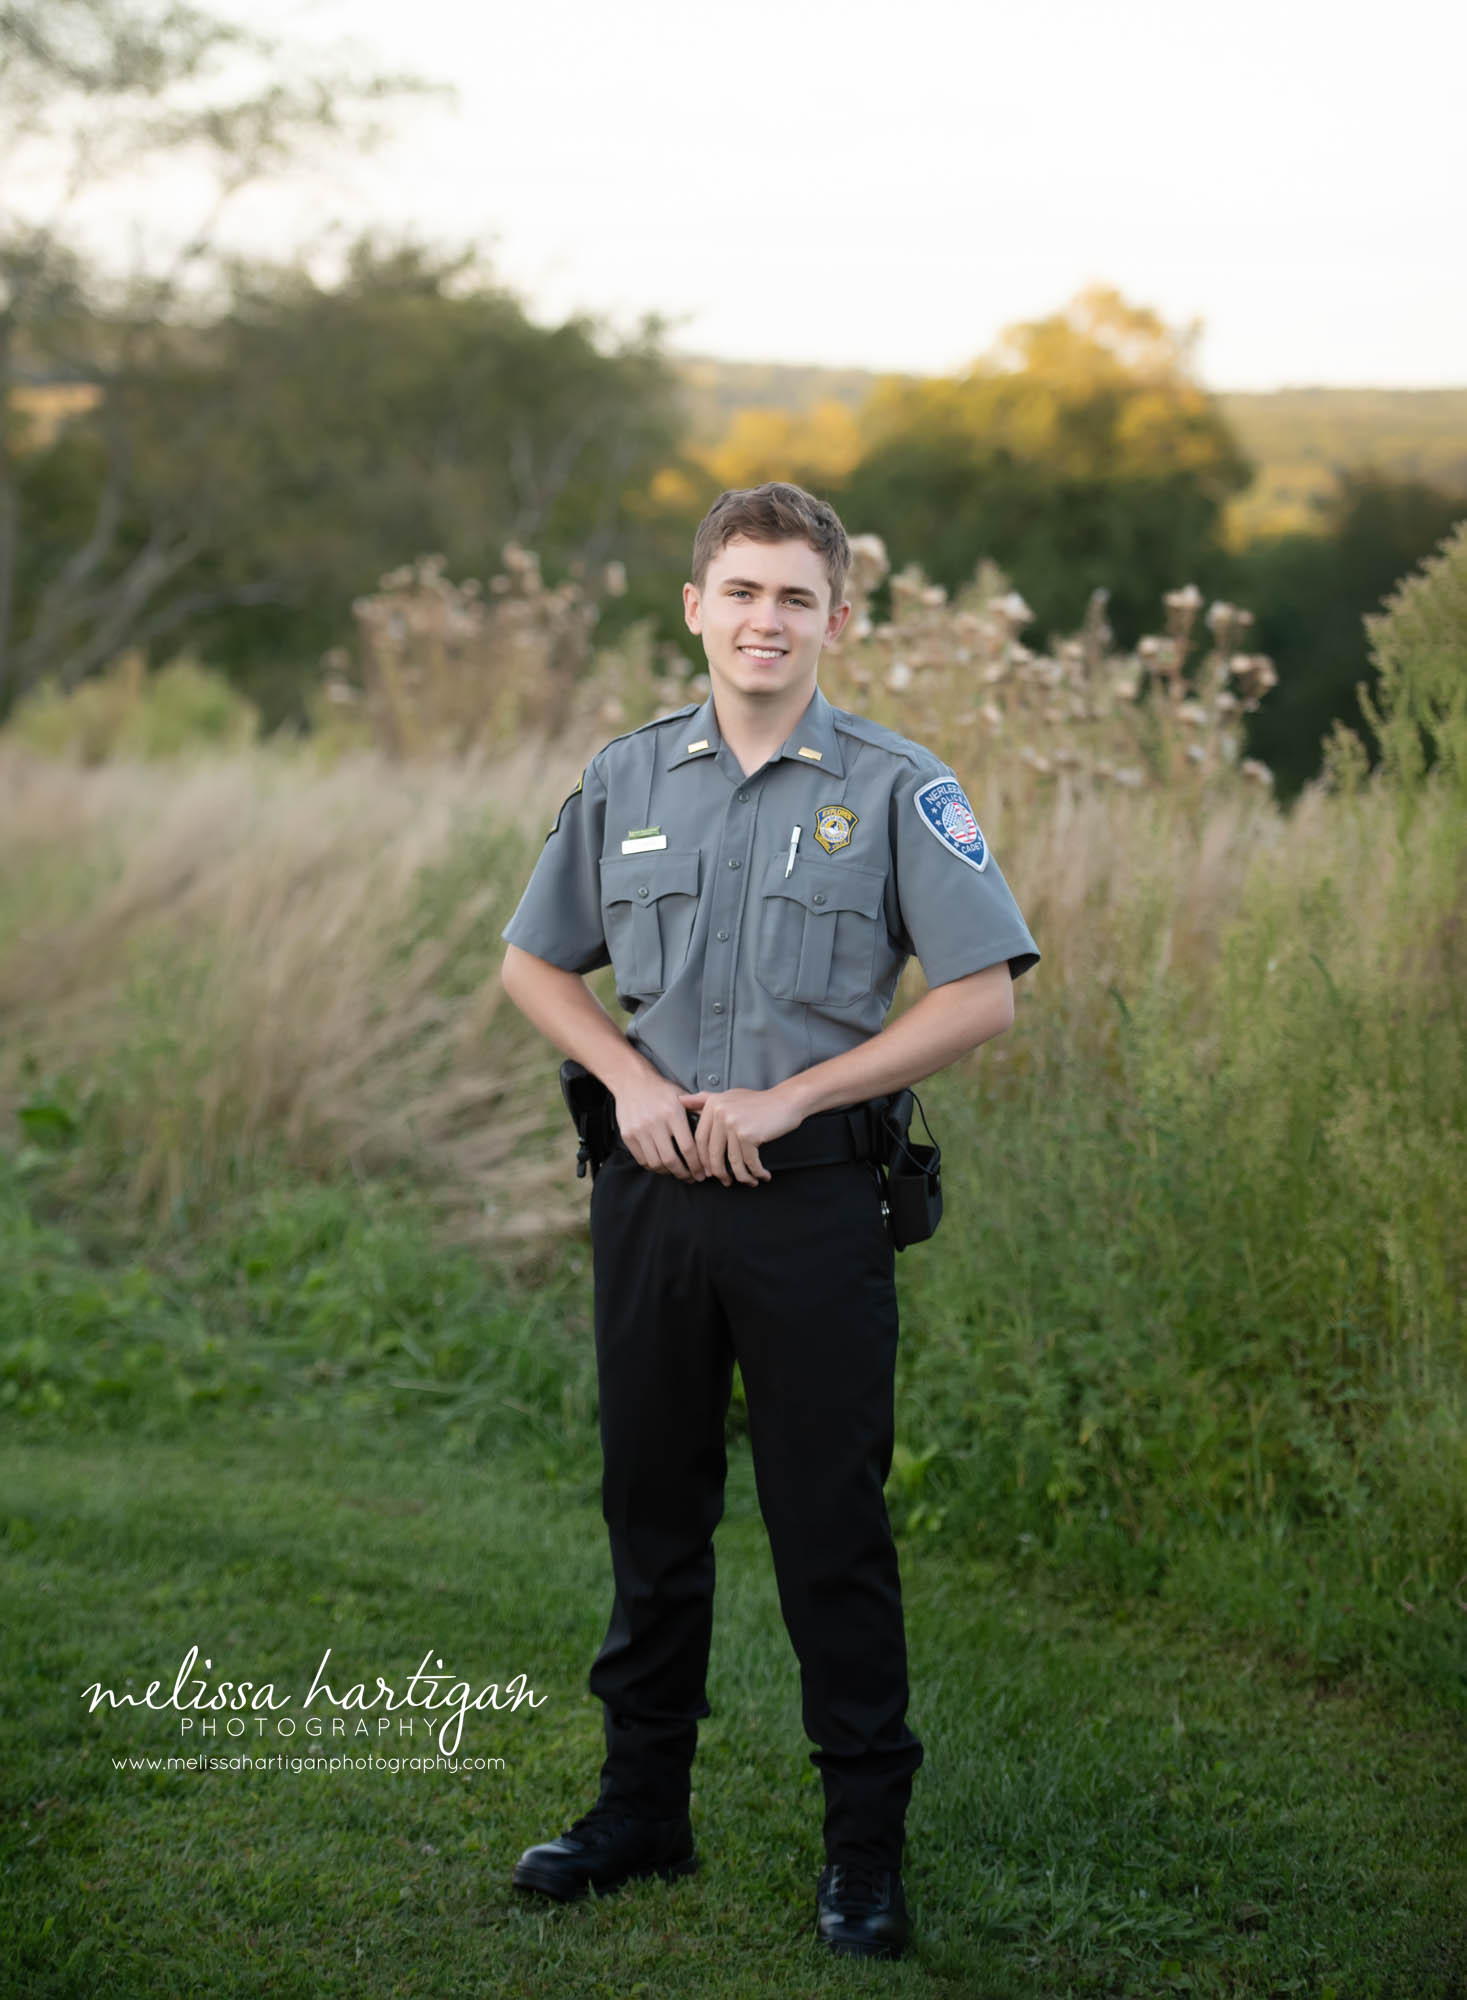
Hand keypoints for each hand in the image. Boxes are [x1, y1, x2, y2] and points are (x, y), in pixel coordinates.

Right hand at [611, 1072, 705, 1180]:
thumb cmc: (661, 1090)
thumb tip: (714, 1132)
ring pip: (655, 1163)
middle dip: (684, 1174)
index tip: (702, 1173)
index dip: (697, 1165)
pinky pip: (641, 1160)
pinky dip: (653, 1167)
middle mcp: (655, 1122)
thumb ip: (697, 1112)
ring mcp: (639, 1130)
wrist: (631, 1081)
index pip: (688, 1147)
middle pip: (671, 1160)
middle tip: (691, 1178)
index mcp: (673, 1113)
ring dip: (668, 1173)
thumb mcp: (682, 1096)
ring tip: (676, 1173)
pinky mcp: (628, 1135)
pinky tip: (661, 1166)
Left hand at [676, 1086, 803, 1186]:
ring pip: (730, 1161)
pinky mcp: (748, 1135)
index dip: (703, 1160)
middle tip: (725, 1182)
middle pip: (711, 1153)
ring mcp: (733, 1124)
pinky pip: (748, 1162)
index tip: (709, 1172)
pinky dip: (756, 1173)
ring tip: (747, 1182)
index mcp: (712, 1104)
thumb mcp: (728, 1096)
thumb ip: (704, 1099)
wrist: (786, 1101)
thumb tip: (679, 1100)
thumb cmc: (758, 1102)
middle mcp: (719, 1113)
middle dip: (718, 1172)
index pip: (699, 1139)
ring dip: (740, 1176)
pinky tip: (762, 1177)